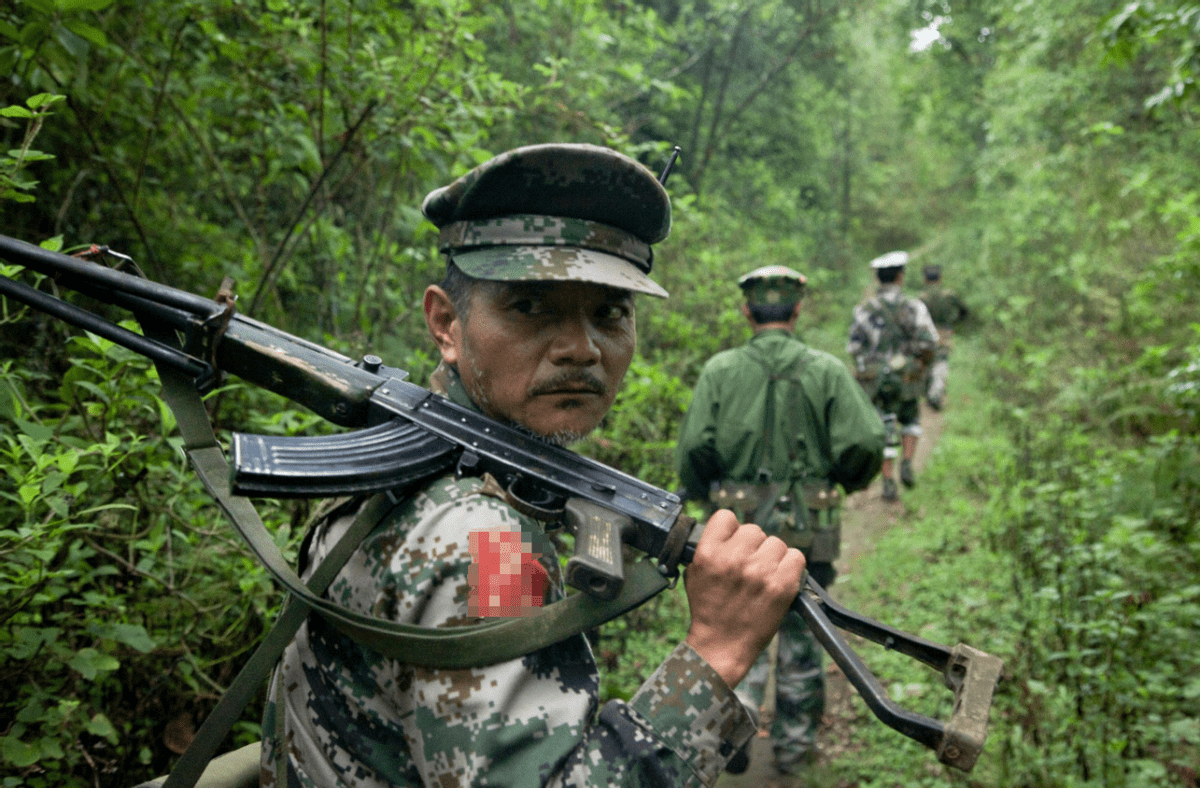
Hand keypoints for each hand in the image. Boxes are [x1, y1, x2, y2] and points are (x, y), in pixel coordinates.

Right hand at [683, 509, 804, 687]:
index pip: (726, 517)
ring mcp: (760, 571)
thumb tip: (730, 532)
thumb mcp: (695, 574)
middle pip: (754, 530)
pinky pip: (796, 557)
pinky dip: (791, 566)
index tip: (733, 544)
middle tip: (749, 567)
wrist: (721, 646)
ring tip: (763, 576)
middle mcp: (734, 558)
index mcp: (708, 553)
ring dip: (772, 557)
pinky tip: (780, 579)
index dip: (731, 530)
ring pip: (776, 543)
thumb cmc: (708, 611)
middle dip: (752, 547)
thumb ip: (709, 548)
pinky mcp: (781, 585)